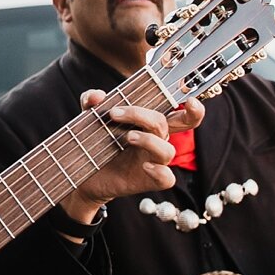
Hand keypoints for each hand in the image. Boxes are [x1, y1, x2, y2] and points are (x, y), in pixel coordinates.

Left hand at [57, 91, 206, 225]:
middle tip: (115, 114)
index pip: (179, 114)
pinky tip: (145, 166)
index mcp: (148, 124)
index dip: (194, 109)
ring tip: (127, 137)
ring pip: (167, 150)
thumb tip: (97, 95)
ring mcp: (153, 160)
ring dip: (148, 140)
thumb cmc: (94, 141)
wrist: (81, 172)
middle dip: (142, 115)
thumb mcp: (89, 117)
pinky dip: (159, 171)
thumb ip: (91, 101)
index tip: (191, 100)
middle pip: (165, 124)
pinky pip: (166, 178)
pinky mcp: (149, 179)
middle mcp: (155, 140)